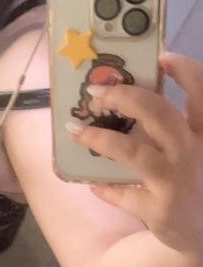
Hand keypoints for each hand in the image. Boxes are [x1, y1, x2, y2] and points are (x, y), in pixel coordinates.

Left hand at [67, 50, 202, 253]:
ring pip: (132, 151)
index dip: (184, 70)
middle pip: (158, 113)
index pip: (202, 92)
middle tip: (96, 93)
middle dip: (123, 97)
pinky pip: (123, 192)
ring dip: (99, 138)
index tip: (162, 57)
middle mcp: (194, 153)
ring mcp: (177, 181)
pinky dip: (105, 187)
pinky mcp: (160, 209)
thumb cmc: (195, 182)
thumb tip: (129, 99)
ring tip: (76, 131)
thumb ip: (172, 128)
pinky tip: (94, 183)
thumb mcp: (195, 150)